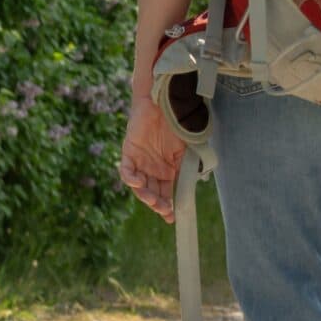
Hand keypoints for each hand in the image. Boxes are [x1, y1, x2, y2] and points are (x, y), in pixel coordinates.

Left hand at [119, 92, 183, 222]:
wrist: (166, 103)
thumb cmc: (179, 124)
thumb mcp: (187, 150)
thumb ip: (189, 167)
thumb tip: (194, 186)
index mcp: (167, 170)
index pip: (166, 192)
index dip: (169, 206)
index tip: (172, 218)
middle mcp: (152, 169)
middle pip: (152, 192)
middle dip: (158, 204)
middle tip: (165, 211)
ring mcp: (140, 161)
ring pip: (139, 185)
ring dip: (145, 195)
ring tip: (154, 201)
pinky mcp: (129, 152)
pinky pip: (126, 170)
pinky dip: (130, 178)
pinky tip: (137, 184)